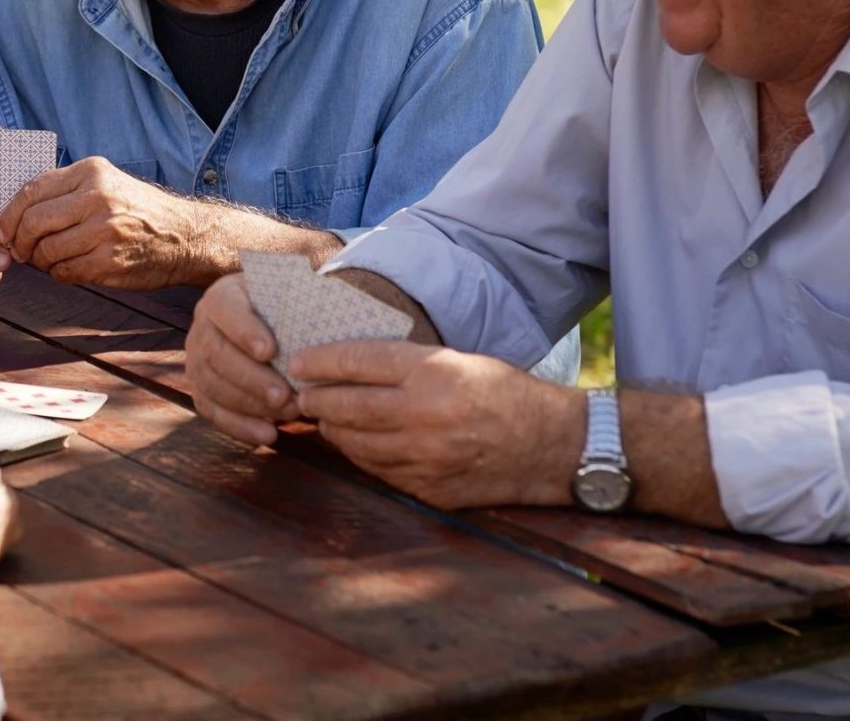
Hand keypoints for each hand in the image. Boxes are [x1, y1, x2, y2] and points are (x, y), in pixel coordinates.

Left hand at [0, 157, 214, 288]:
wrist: (185, 236)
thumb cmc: (137, 211)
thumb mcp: (105, 183)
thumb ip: (65, 191)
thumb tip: (15, 215)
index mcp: (91, 172)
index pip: (31, 191)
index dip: (9, 215)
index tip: (3, 231)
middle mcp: (98, 197)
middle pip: (33, 222)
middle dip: (20, 242)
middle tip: (21, 252)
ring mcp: (105, 230)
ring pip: (46, 251)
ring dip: (40, 262)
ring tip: (50, 260)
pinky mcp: (110, 261)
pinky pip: (65, 272)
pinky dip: (59, 274)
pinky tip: (69, 269)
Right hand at [186, 273, 298, 445]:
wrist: (272, 326)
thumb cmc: (286, 310)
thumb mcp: (290, 296)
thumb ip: (299, 302)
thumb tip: (324, 309)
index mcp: (223, 296)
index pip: (226, 308)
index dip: (244, 331)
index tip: (270, 351)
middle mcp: (202, 325)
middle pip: (215, 353)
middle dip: (250, 378)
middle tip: (285, 396)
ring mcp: (196, 358)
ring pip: (211, 384)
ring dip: (249, 405)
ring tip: (287, 414)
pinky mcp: (200, 388)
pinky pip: (211, 410)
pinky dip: (239, 426)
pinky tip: (268, 434)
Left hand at [292, 340, 577, 509]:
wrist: (551, 446)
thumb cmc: (504, 394)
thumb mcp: (459, 360)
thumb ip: (406, 364)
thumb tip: (349, 363)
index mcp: (434, 374)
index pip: (359, 361)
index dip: (321, 361)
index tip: (299, 361)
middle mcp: (424, 415)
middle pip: (346, 406)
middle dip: (316, 398)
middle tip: (301, 393)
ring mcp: (424, 458)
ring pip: (354, 443)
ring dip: (332, 429)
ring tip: (323, 417)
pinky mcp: (427, 488)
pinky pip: (376, 470)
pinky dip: (359, 455)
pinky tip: (354, 443)